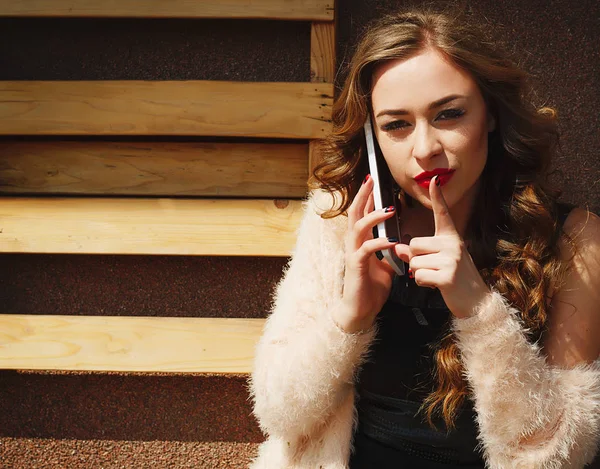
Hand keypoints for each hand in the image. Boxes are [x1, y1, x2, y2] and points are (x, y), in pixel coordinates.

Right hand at [334, 174, 399, 332]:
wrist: (361, 310)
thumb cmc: (371, 289)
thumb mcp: (385, 268)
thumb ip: (389, 255)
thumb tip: (400, 248)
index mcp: (361, 243)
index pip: (362, 214)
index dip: (367, 198)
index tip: (372, 182)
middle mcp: (354, 244)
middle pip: (354, 213)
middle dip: (363, 196)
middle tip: (370, 180)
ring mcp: (353, 254)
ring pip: (358, 227)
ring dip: (373, 216)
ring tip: (388, 210)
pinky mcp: (355, 266)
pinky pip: (365, 249)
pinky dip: (378, 243)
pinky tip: (391, 241)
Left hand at [394, 175, 489, 318]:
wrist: (476, 303)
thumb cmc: (454, 279)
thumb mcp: (437, 261)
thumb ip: (417, 252)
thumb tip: (397, 247)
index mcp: (451, 237)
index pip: (442, 214)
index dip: (437, 197)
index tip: (434, 179)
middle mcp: (453, 244)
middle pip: (414, 244)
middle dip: (416, 260)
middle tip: (434, 269)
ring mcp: (451, 259)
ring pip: (414, 262)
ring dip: (420, 273)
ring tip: (437, 278)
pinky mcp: (447, 275)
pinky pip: (418, 276)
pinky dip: (423, 284)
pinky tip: (437, 285)